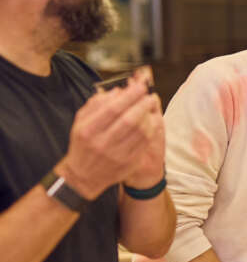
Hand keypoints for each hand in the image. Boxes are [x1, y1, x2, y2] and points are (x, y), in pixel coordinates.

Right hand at [60, 70, 163, 197]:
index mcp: (88, 130)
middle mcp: (102, 143)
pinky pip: (144, 144)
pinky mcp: (128, 163)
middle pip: (129, 120)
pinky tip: (150, 122)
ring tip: (150, 107)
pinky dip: (150, 130)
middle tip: (149, 95)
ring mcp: (117, 155)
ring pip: (140, 132)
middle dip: (142, 104)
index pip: (112, 108)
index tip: (140, 86)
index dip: (129, 95)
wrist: (83, 176)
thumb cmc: (83, 144)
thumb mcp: (81, 122)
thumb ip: (96, 104)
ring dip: (149, 116)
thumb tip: (117, 90)